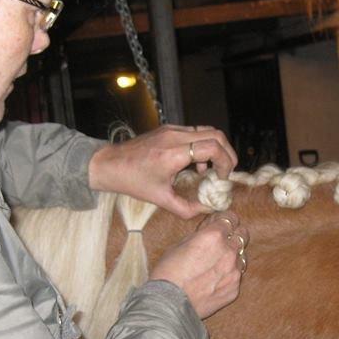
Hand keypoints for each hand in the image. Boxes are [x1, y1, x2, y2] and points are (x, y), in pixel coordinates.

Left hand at [88, 124, 237, 218]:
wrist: (110, 164)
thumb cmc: (133, 182)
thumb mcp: (161, 200)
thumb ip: (186, 208)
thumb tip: (207, 209)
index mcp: (173, 154)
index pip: (212, 147)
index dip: (225, 162)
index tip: (222, 177)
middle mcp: (175, 137)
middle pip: (216, 134)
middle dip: (227, 153)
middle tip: (226, 171)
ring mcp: (172, 129)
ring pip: (207, 130)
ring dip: (216, 148)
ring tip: (212, 169)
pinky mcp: (169, 128)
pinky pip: (195, 132)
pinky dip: (204, 145)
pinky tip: (195, 163)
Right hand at [149, 212, 248, 318]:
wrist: (168, 305)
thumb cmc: (167, 273)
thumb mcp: (179, 245)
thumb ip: (199, 235)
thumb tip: (208, 229)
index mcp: (214, 236)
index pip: (231, 218)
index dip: (225, 220)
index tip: (220, 223)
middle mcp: (228, 252)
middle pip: (242, 235)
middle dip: (233, 235)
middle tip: (222, 241)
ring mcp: (234, 272)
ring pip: (241, 257)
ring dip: (232, 256)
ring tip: (216, 264)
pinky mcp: (234, 290)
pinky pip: (236, 277)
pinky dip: (228, 276)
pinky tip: (213, 281)